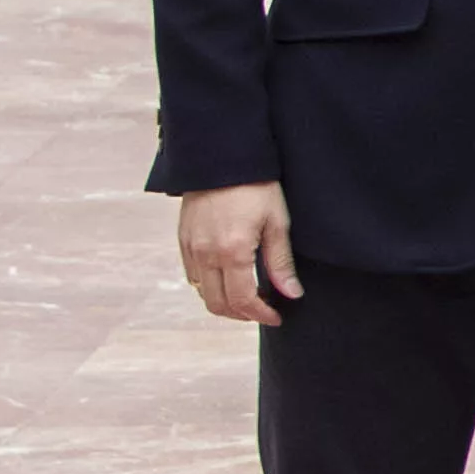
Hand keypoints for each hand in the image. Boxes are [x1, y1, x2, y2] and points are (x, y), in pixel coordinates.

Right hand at [176, 182, 298, 322]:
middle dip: (241, 315)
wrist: (222, 157)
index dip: (260, 315)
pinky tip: (228, 278)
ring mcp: (191, 247)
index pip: (242, 300)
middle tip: (263, 311)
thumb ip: (281, 263)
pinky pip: (192, 275)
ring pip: (202, 292)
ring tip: (248, 296)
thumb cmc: (256, 185)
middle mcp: (206, 254)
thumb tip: (291, 294)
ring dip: (224, 301)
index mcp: (232, 251)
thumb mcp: (277, 222)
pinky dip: (209, 285)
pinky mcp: (183, 239)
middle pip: (217, 304)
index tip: (276, 317)